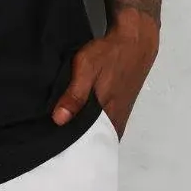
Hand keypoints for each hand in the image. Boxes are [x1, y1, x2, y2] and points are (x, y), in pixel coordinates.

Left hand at [51, 9, 159, 139]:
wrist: (134, 40)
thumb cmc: (110, 54)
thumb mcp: (86, 68)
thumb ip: (74, 95)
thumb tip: (59, 120)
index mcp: (108, 114)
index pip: (90, 143)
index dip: (74, 147)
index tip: (57, 149)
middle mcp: (117, 119)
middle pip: (95, 139)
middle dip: (77, 141)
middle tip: (56, 140)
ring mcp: (121, 113)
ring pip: (101, 131)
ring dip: (86, 131)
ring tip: (65, 129)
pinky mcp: (121, 105)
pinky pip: (106, 122)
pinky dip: (94, 124)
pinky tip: (81, 117)